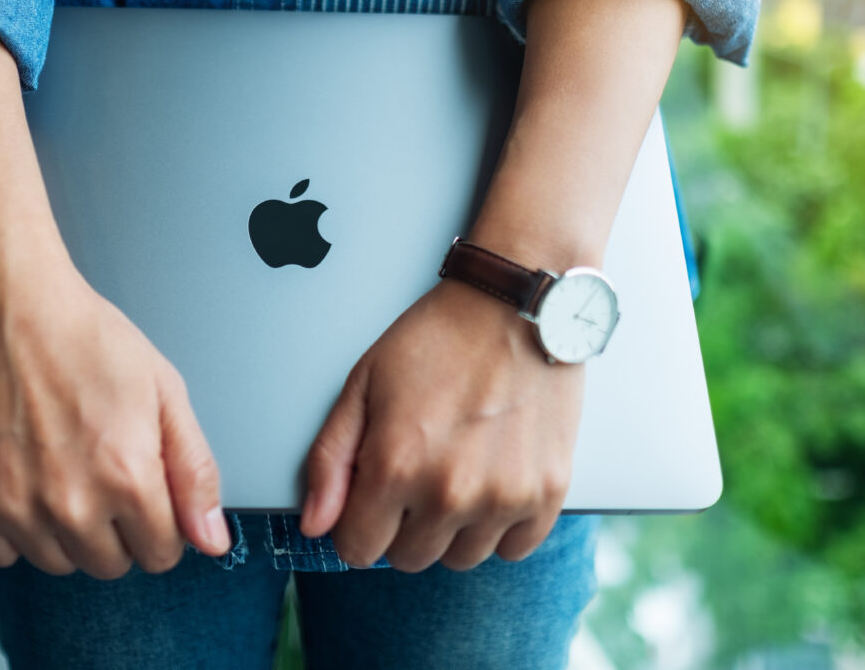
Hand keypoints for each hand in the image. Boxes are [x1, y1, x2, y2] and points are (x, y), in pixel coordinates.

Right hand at [0, 233, 232, 578]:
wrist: (6, 303)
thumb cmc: (83, 337)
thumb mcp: (164, 392)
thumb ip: (194, 471)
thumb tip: (212, 539)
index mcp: (127, 478)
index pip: (161, 554)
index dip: (160, 524)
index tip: (145, 495)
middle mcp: (70, 503)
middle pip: (109, 565)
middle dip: (115, 529)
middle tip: (101, 472)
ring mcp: (13, 506)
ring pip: (56, 562)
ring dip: (65, 531)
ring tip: (61, 468)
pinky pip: (1, 553)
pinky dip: (13, 528)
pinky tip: (23, 480)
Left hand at [299, 277, 583, 571]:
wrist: (514, 305)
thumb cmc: (436, 338)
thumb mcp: (363, 385)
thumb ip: (330, 460)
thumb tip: (316, 524)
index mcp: (396, 466)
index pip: (358, 549)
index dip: (356, 523)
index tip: (369, 496)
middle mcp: (450, 492)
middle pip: (408, 558)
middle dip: (401, 524)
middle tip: (415, 472)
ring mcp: (504, 497)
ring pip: (460, 559)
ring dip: (451, 528)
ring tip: (455, 471)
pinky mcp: (548, 493)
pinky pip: (514, 549)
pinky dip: (500, 525)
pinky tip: (491, 480)